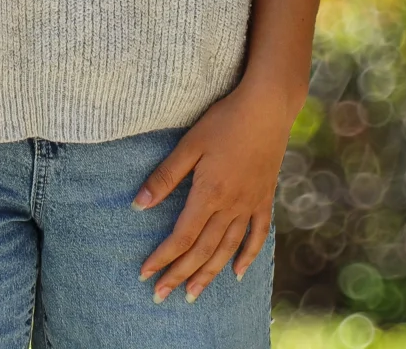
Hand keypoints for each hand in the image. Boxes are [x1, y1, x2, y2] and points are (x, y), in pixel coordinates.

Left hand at [134, 81, 296, 302]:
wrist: (268, 108)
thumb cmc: (224, 121)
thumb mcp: (189, 144)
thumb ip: (164, 177)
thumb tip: (138, 205)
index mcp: (208, 194)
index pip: (181, 238)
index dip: (162, 258)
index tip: (145, 275)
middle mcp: (230, 207)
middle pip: (202, 251)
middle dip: (179, 275)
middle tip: (161, 296)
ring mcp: (250, 205)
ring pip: (227, 250)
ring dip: (208, 275)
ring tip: (193, 294)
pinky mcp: (264, 199)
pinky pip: (257, 236)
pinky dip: (247, 257)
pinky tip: (236, 272)